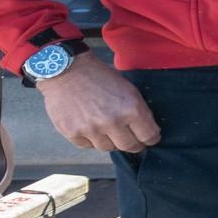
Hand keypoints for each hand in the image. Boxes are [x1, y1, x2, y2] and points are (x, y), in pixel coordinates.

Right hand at [38, 53, 160, 152]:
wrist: (66, 69)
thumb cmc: (100, 76)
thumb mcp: (128, 89)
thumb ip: (138, 111)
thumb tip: (147, 130)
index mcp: (131, 109)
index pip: (149, 137)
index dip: (151, 139)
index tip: (149, 139)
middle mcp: (112, 122)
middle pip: (130, 147)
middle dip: (134, 144)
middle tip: (132, 140)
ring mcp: (91, 129)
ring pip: (108, 148)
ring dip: (110, 141)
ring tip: (108, 129)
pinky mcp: (72, 133)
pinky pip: (87, 145)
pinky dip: (90, 139)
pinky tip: (89, 126)